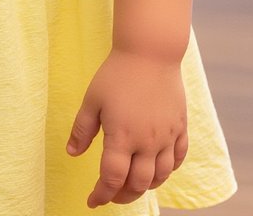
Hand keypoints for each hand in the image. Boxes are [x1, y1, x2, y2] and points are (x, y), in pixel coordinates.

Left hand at [66, 48, 188, 207]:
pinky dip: (168, 171)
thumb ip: (82, 130)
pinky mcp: (180, 127)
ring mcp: (167, 136)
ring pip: (161, 176)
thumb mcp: (91, 100)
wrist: (150, 52)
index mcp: (122, 137)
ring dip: (145, 187)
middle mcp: (147, 142)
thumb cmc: (116, 74)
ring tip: (132, 185)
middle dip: (122, 195)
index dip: (101, 195)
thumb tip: (72, 154)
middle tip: (111, 195)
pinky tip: (158, 170)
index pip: (112, 178)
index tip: (92, 201)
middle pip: (138, 184)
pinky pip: (178, 158)